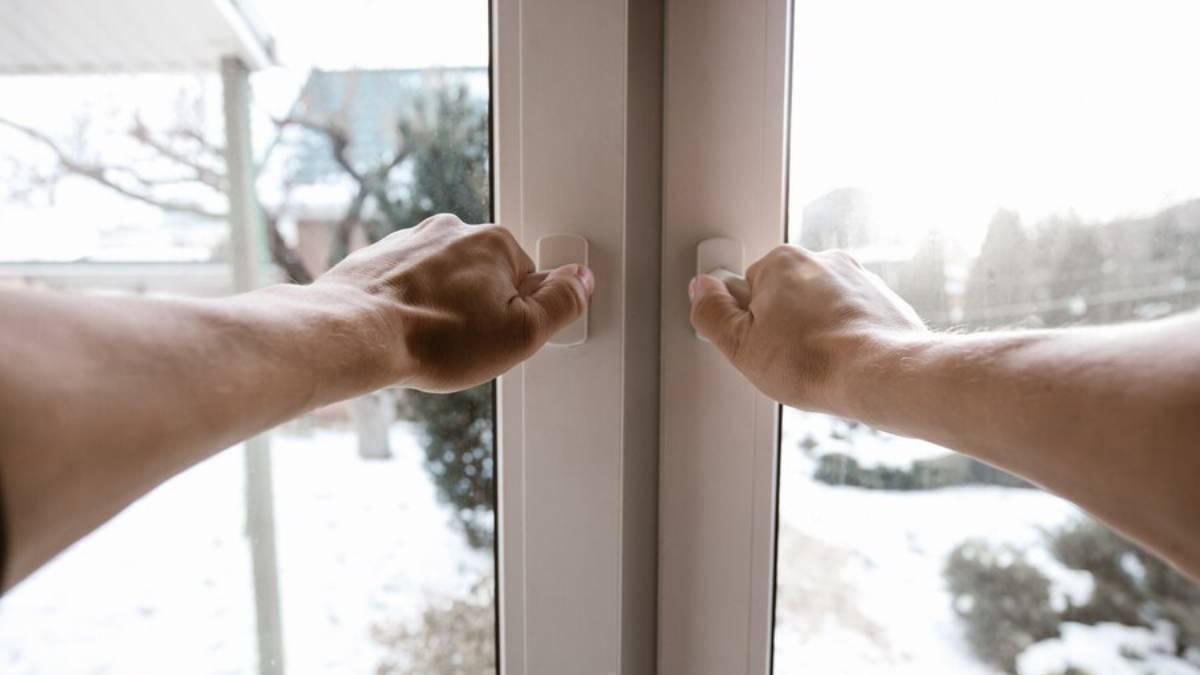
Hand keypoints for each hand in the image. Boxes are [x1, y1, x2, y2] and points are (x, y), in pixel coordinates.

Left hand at [314, 214, 593, 392]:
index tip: (498, 338)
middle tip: (465, 344)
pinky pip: (407, 284)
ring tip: (432, 341)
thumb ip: (561, 304)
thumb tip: (582, 279)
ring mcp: (410, 240)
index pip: (527, 281)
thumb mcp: (522, 333)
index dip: (517, 317)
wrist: (355, 334)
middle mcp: (452, 229)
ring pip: (444, 279)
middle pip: (485, 276)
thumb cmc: (436, 338)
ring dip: (443, 307)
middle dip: (479, 309)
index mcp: (495, 241)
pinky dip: (410, 306)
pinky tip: (404, 333)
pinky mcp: (376, 259)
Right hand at [689, 245, 924, 413]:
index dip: (747, 323)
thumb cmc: (815, 361)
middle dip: (782, 323)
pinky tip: (842, 361)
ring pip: (819, 306)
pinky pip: (850, 317)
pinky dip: (844, 335)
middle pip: (784, 294)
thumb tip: (700, 290)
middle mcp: (822, 259)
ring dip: (815, 330)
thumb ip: (712, 313)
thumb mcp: (741, 345)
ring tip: (815, 363)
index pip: (746, 289)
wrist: (882, 374)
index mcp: (782, 262)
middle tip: (784, 358)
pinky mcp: (883, 300)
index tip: (756, 345)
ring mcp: (857, 278)